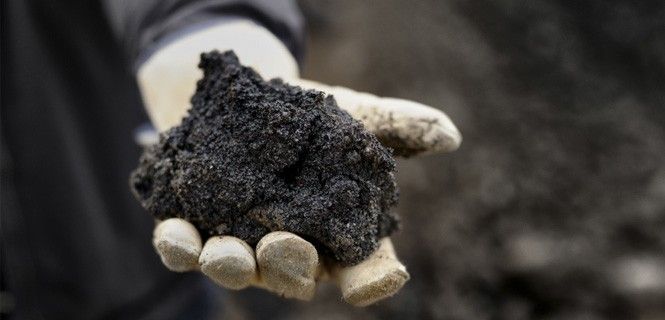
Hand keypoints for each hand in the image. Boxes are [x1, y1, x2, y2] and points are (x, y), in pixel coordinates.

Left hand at [137, 19, 460, 305]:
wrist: (241, 100)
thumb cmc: (307, 118)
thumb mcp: (351, 115)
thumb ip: (396, 126)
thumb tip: (449, 135)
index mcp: (336, 233)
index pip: (363, 267)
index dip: (372, 278)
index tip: (378, 279)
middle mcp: (292, 249)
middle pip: (295, 274)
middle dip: (289, 265)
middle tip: (284, 245)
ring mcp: (242, 245)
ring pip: (238, 269)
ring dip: (230, 266)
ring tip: (224, 253)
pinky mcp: (195, 231)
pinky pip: (185, 250)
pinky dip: (179, 246)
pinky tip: (176, 234)